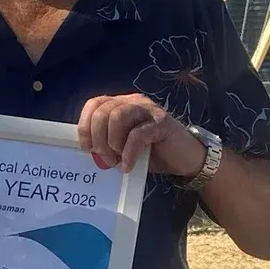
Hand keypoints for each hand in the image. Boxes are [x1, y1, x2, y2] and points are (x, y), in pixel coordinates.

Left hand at [77, 94, 205, 174]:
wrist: (184, 159)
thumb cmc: (151, 153)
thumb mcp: (123, 146)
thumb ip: (107, 142)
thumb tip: (87, 150)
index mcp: (121, 104)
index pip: (94, 104)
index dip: (85, 126)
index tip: (86, 148)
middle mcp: (133, 101)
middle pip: (103, 111)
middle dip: (98, 139)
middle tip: (105, 159)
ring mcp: (148, 109)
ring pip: (117, 117)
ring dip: (112, 143)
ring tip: (116, 161)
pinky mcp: (161, 122)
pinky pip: (137, 135)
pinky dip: (128, 153)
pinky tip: (128, 166)